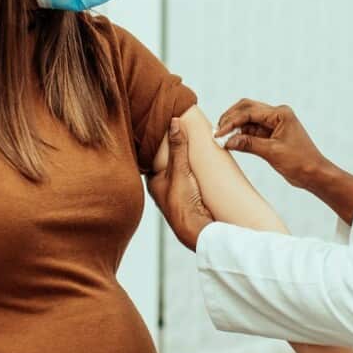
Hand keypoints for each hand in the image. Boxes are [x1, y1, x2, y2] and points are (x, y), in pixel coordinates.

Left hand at [146, 118, 214, 250]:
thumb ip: (178, 147)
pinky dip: (191, 171)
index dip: (157, 143)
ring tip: (192, 144)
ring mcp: (174, 193)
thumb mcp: (180, 170)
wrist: (196, 230)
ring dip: (183, 161)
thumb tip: (174, 122)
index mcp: (153, 180)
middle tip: (180, 132)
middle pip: (165, 163)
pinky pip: (188, 179)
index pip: (152, 156)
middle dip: (172, 150)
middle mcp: (161, 187)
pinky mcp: (187, 198)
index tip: (164, 127)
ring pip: (176, 171)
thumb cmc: (181, 204)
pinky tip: (200, 164)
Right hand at [215, 99, 333, 189]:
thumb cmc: (300, 162)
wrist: (314, 174)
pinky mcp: (271, 134)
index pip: (249, 111)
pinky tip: (232, 142)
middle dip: (230, 118)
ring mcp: (274, 124)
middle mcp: (277, 115)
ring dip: (235, 127)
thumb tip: (227, 141)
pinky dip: (241, 135)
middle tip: (217, 131)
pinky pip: (252, 130)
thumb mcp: (272, 152)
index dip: (231, 121)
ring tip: (222, 138)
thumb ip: (249, 144)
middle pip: (246, 109)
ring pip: (248, 119)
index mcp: (280, 114)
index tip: (219, 133)